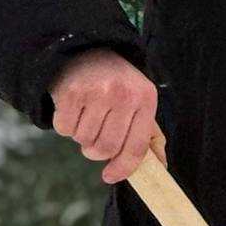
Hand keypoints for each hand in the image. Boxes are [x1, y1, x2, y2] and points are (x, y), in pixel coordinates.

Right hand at [50, 50, 159, 184]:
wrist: (83, 49)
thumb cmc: (115, 83)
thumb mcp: (139, 101)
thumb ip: (150, 134)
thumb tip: (161, 166)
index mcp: (145, 99)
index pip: (137, 147)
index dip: (123, 168)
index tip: (110, 177)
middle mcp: (124, 95)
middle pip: (107, 148)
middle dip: (96, 152)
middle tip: (93, 139)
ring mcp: (97, 92)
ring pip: (84, 140)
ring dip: (80, 137)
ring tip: (84, 118)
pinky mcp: (71, 92)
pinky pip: (65, 129)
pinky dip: (65, 126)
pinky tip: (71, 110)